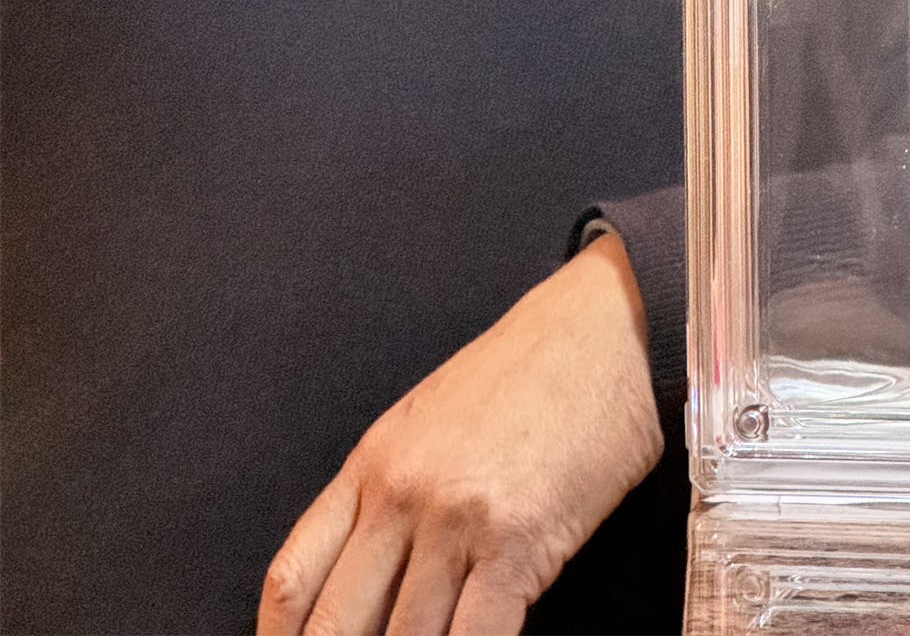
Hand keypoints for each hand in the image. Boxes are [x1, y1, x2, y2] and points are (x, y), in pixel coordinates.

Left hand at [258, 234, 661, 635]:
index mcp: (371, 465)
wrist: (596, 325)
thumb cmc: (523, 377)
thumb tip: (366, 592)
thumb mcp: (429, 424)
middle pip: (335, 629)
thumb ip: (389, 500)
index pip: (292, 581)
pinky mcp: (517, 541)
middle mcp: (401, 494)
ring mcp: (456, 519)